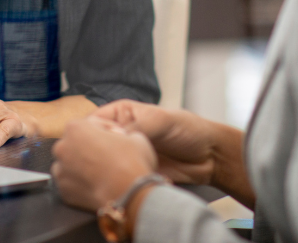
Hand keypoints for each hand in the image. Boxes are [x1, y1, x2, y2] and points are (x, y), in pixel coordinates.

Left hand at [52, 117, 157, 211]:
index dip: (108, 130)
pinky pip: (72, 183)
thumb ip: (120, 133)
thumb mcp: (134, 135)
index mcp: (75, 128)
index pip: (91, 124)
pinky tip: (98, 184)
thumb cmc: (131, 161)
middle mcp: (62, 148)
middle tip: (110, 155)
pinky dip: (82, 183)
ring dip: (83, 165)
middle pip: (77, 143)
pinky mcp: (64, 192)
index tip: (118, 137)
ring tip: (103, 171)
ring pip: (71, 164)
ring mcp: (61, 172)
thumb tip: (120, 139)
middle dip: (91, 146)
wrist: (128, 194)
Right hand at [92, 100, 218, 185]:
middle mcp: (121, 133)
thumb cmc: (188, 130)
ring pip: (104, 164)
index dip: (89, 133)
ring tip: (113, 175)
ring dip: (107, 171)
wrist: (209, 157)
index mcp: (122, 114)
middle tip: (102, 164)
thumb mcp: (161, 121)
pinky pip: (118, 178)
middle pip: (95, 145)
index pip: (93, 122)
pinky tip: (123, 183)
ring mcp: (126, 155)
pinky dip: (119, 182)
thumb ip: (136, 127)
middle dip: (96, 155)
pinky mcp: (133, 173)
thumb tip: (113, 139)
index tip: (91, 145)